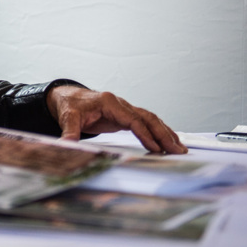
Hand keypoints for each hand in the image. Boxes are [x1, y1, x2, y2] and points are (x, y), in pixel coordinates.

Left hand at [46, 85, 186, 153]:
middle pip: (147, 118)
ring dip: (165, 133)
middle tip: (178, 150)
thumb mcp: (67, 117)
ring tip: (179, 148)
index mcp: (109, 102)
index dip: (145, 134)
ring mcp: (124, 109)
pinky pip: (145, 122)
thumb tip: (67, 144)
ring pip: (150, 119)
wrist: (67, 97)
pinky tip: (167, 141)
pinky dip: (158, 131)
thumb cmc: (69, 105)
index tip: (156, 148)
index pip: (133, 119)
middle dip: (163, 134)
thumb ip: (70, 130)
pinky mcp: (124, 116)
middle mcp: (120, 103)